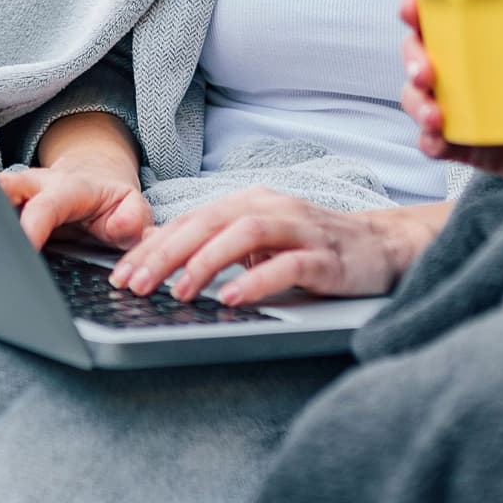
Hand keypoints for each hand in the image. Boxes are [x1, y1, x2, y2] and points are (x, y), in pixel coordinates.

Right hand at [0, 164, 153, 252]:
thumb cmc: (113, 202)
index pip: (46, 205)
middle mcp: (39, 185)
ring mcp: (20, 193)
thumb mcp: (133, 209)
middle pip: (6, 186)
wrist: (97, 178)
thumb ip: (134, 220)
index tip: (26, 249)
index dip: (32, 227)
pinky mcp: (9, 205)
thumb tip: (121, 228)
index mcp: (70, 188)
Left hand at [108, 190, 443, 306]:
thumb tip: (163, 262)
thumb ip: (221, 247)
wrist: (383, 245)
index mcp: (250, 202)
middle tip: (133, 285)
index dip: (152, 246)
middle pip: (208, 221)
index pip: (190, 221)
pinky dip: (257, 280)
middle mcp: (271, 207)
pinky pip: (288, 265)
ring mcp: (301, 229)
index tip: (120, 274)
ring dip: (206, 262)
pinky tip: (233, 299)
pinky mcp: (327, 257)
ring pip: (244, 234)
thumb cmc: (314, 247)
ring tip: (178, 291)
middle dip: (165, 253)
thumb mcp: (261, 243)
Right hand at [399, 0, 502, 179]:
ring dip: (417, 104)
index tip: (412, 7)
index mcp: (485, 33)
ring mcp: (465, 106)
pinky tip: (436, 140)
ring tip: (435, 114)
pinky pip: (437, 143)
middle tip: (424, 70)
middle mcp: (466, 67)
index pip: (439, 14)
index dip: (416, 8)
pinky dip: (430, 141)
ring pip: (419, 99)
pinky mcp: (470, 144)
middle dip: (411, 59)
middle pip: (418, 55)